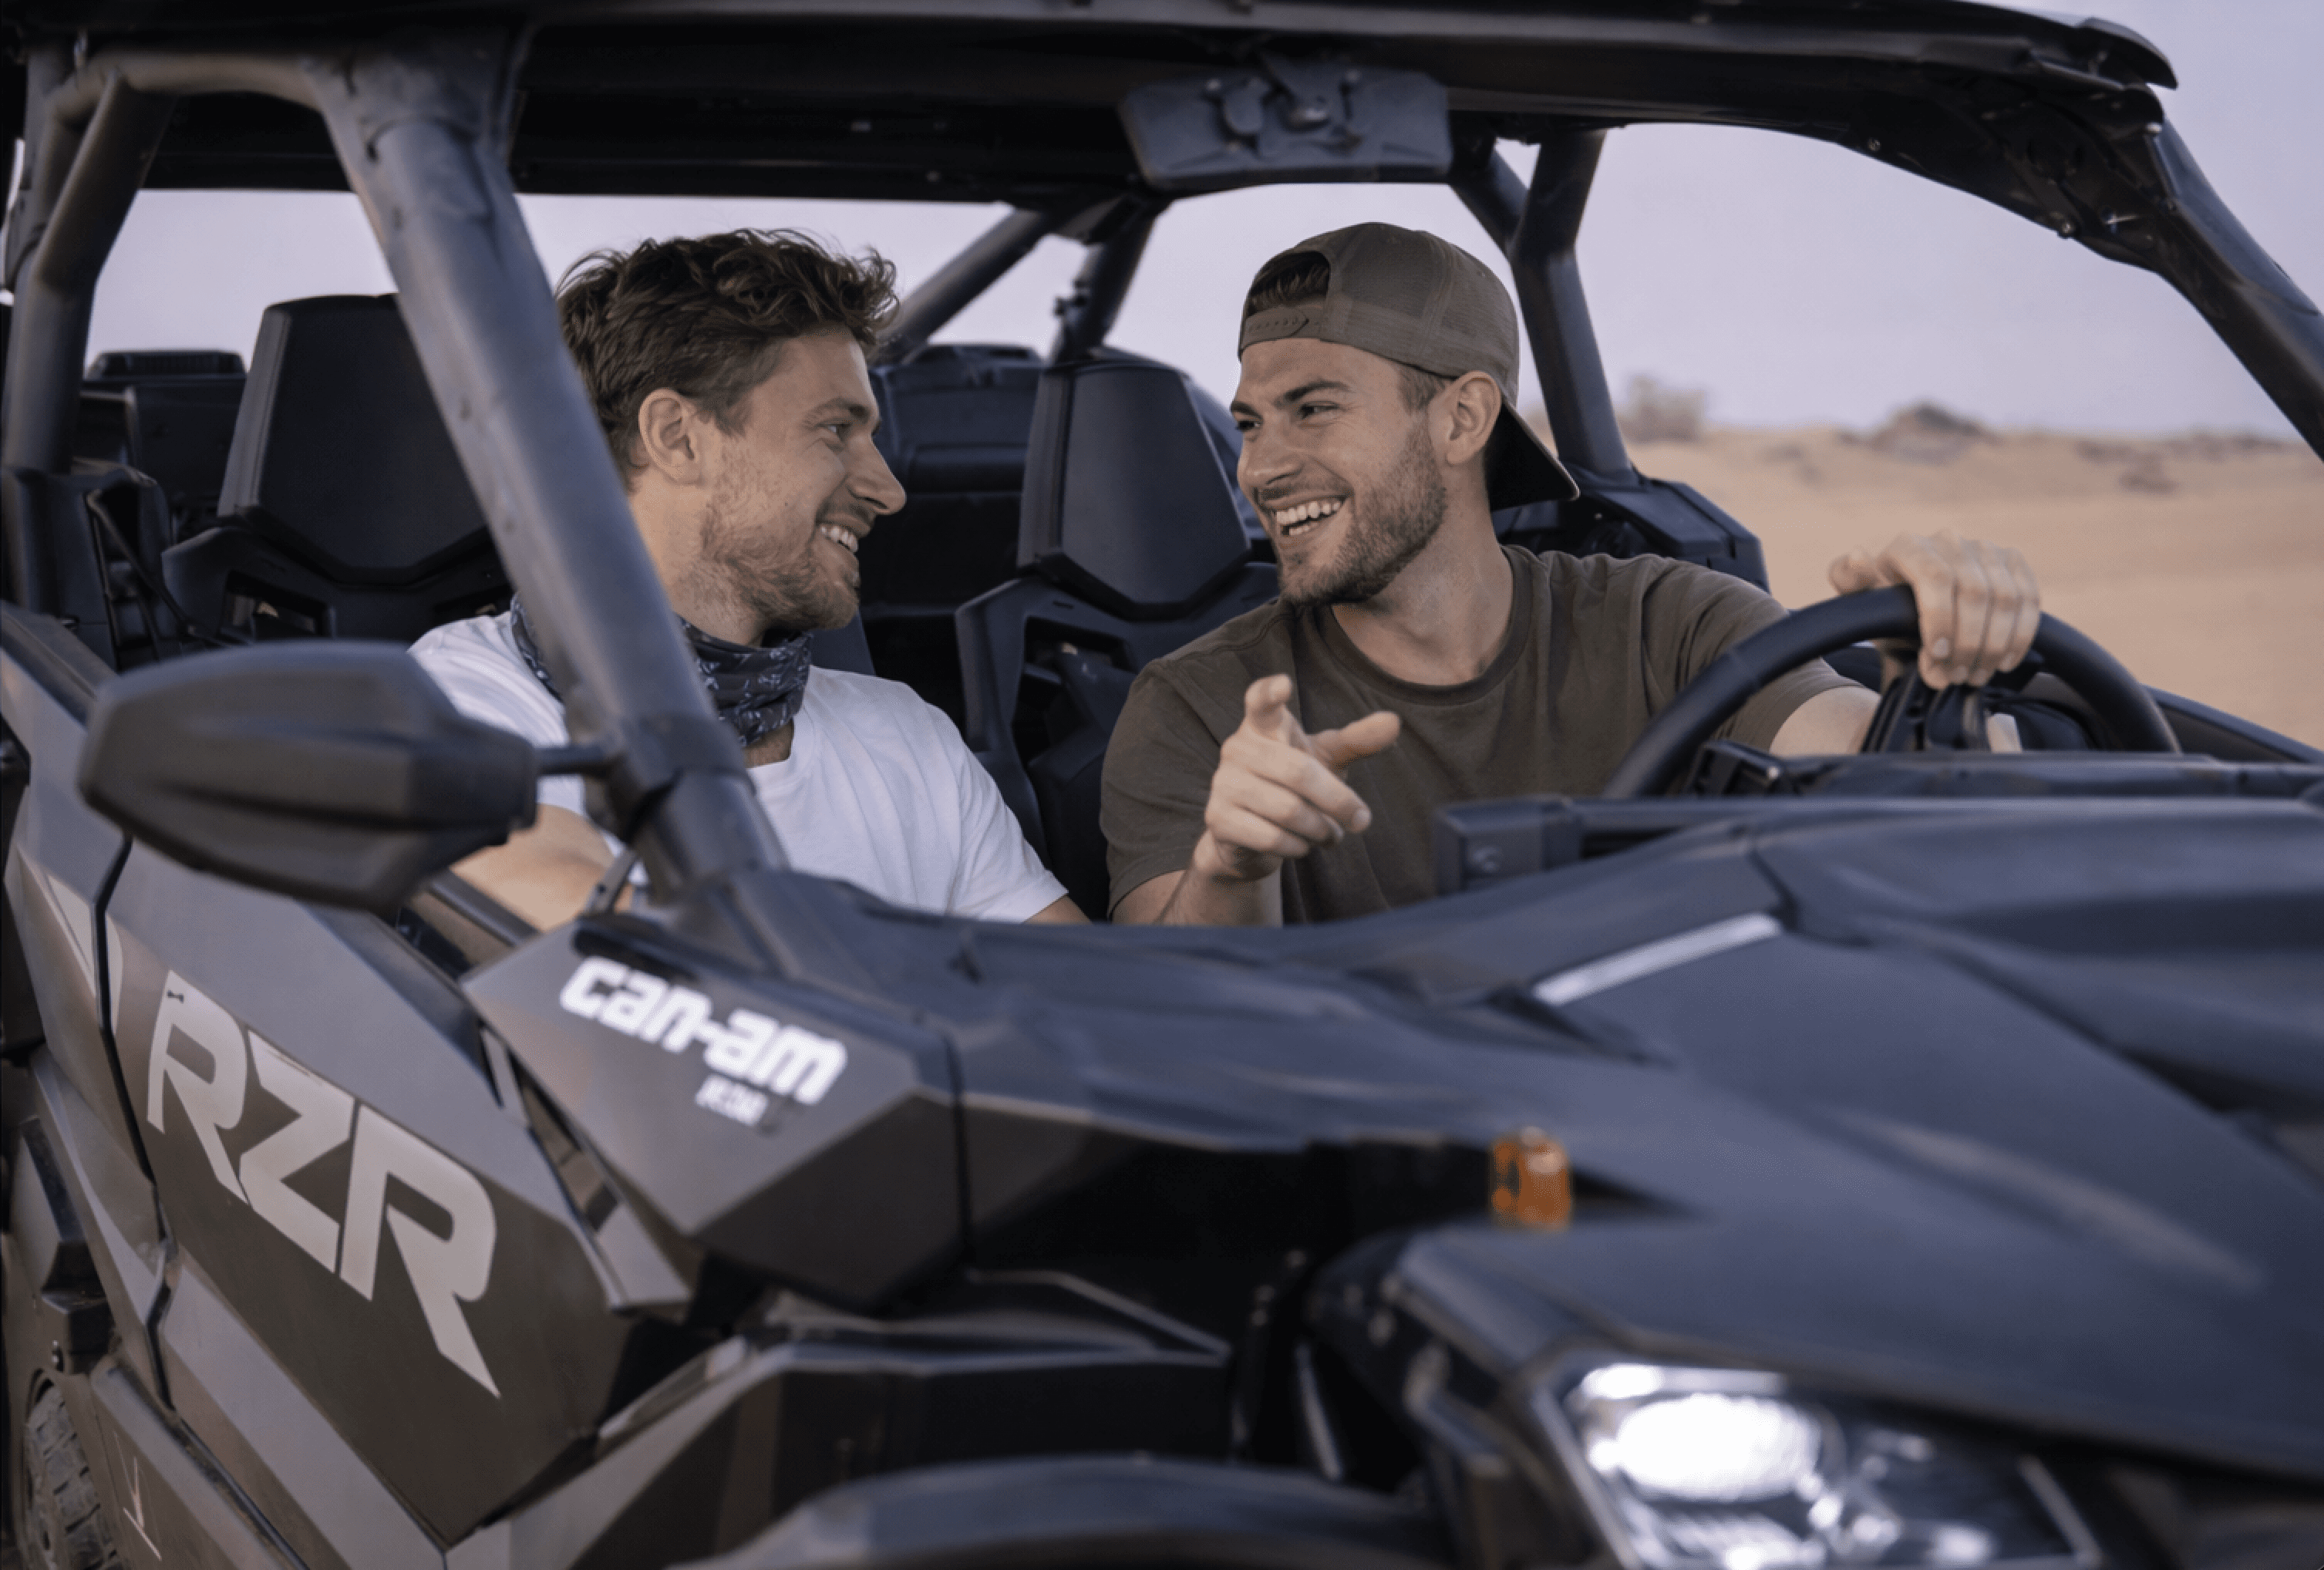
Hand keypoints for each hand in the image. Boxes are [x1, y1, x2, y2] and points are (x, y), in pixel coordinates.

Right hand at [1191, 675, 1400, 885]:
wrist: (1251, 837)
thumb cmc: (1295, 786)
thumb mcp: (1327, 759)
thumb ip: (1358, 740)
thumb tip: (1395, 722)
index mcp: (1263, 725)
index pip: (1260, 701)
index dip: (1271, 693)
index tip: (1285, 684)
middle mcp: (1237, 748)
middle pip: (1300, 773)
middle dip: (1339, 802)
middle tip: (1361, 820)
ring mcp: (1224, 783)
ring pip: (1289, 811)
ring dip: (1321, 830)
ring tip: (1329, 834)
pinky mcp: (1217, 819)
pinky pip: (1272, 838)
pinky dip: (1299, 847)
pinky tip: (1302, 845)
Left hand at [1828, 531, 2040, 688]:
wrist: (1910, 613)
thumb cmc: (1882, 609)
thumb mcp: (1858, 602)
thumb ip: (1850, 582)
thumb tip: (1858, 557)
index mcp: (1908, 545)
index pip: (1935, 577)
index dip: (1941, 619)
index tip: (1936, 657)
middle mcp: (1948, 540)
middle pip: (1975, 592)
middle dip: (1968, 644)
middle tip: (1955, 678)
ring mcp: (1983, 548)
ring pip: (2006, 597)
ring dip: (1993, 645)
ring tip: (1974, 676)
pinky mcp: (2012, 561)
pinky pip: (2029, 597)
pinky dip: (2021, 634)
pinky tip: (2004, 661)